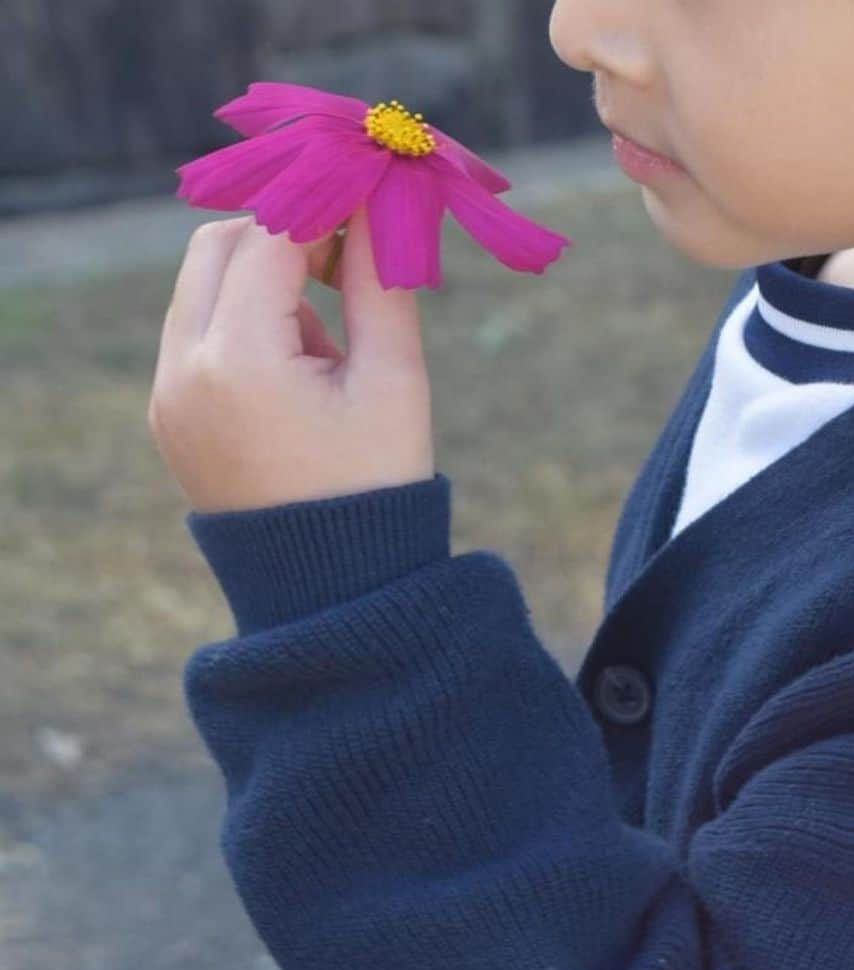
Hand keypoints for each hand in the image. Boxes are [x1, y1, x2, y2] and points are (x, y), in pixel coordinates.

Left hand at [147, 208, 434, 513]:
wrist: (333, 590)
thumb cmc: (377, 487)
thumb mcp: (394, 381)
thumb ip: (381, 280)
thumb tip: (376, 203)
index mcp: (239, 362)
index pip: (270, 236)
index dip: (324, 207)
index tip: (369, 203)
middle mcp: (183, 371)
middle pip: (218, 246)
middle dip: (283, 237)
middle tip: (346, 263)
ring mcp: (168, 396)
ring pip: (202, 286)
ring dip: (262, 283)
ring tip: (324, 352)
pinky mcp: (170, 416)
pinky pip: (195, 335)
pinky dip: (241, 325)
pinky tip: (294, 378)